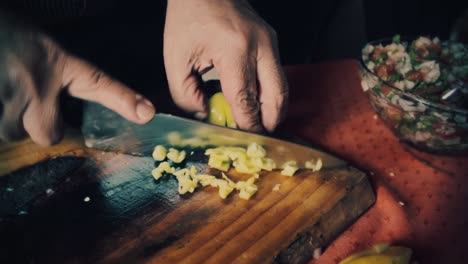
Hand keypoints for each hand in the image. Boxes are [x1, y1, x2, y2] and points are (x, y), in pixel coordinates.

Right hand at [0, 15, 154, 145]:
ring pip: (12, 132)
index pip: (96, 82)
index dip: (122, 99)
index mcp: (54, 62)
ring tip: (5, 93)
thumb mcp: (43, 48)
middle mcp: (34, 80)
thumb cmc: (7, 33)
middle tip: (27, 103)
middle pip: (46, 133)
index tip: (147, 113)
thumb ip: (61, 75)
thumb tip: (92, 106)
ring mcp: (5, 92)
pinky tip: (1, 95)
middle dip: (37, 125)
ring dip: (9, 120)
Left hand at [164, 0, 287, 132]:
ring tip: (258, 123)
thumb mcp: (176, 58)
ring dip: (272, 110)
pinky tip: (255, 101)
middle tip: (257, 138)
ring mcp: (270, 42)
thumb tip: (206, 116)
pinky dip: (269, 93)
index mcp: (234, 50)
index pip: (245, 100)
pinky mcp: (272, 41)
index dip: (246, 125)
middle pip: (276, 97)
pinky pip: (276, 74)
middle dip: (268, 123)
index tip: (244, 142)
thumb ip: (187, 95)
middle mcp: (260, 46)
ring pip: (282, 87)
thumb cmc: (187, 17)